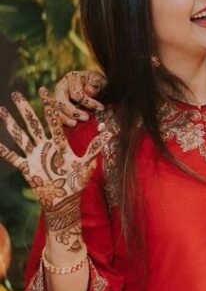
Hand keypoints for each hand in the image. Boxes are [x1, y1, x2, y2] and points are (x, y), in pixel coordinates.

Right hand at [0, 89, 109, 248]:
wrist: (66, 201)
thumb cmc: (76, 182)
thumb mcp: (87, 163)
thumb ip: (96, 147)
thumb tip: (111, 132)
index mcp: (59, 143)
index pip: (53, 120)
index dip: (49, 105)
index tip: (44, 89)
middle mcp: (45, 147)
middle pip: (33, 124)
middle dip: (25, 109)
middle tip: (16, 94)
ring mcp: (34, 156)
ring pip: (21, 136)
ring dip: (11, 124)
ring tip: (2, 110)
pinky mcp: (27, 168)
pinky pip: (13, 158)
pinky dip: (4, 151)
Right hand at [53, 70, 105, 125]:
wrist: (93, 84)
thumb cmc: (95, 82)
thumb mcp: (99, 80)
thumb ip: (95, 85)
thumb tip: (89, 92)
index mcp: (70, 80)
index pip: (77, 94)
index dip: (88, 102)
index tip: (101, 108)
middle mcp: (61, 89)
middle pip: (61, 102)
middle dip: (73, 112)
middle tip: (86, 118)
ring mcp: (57, 98)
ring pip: (55, 110)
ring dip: (64, 118)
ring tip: (74, 124)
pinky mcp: (57, 107)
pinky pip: (56, 116)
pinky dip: (61, 122)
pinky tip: (67, 128)